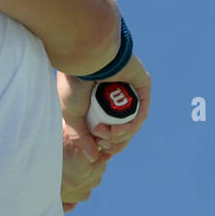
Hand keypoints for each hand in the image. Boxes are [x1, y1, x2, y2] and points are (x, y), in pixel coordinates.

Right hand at [56, 58, 150, 211]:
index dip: (104, 144)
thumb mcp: (72, 115)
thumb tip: (93, 157)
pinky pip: (141, 113)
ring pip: (132, 124)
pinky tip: (116, 130)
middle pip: (122, 130)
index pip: (109, 130)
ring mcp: (131, 92)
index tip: (95, 149)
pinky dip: (130, 126)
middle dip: (110, 141)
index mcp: (100, 101)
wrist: (85, 58)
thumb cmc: (74, 81)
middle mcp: (116, 97)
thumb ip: (82, 136)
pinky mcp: (142, 86)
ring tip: (102, 132)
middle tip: (98, 140)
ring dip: (118, 136)